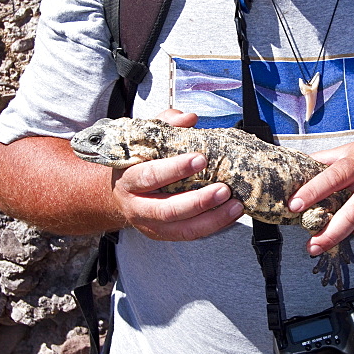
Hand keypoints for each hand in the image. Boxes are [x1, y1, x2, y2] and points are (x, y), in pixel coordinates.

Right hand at [110, 108, 243, 240]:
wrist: (118, 194)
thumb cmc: (135, 164)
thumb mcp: (143, 141)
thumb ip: (165, 125)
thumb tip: (189, 118)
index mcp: (129, 180)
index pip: (149, 176)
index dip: (175, 169)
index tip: (201, 159)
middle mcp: (137, 207)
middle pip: (167, 210)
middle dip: (198, 201)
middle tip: (223, 189)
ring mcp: (151, 225)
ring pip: (182, 229)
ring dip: (212, 219)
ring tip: (235, 206)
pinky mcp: (165, 235)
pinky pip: (191, 235)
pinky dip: (214, 226)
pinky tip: (230, 215)